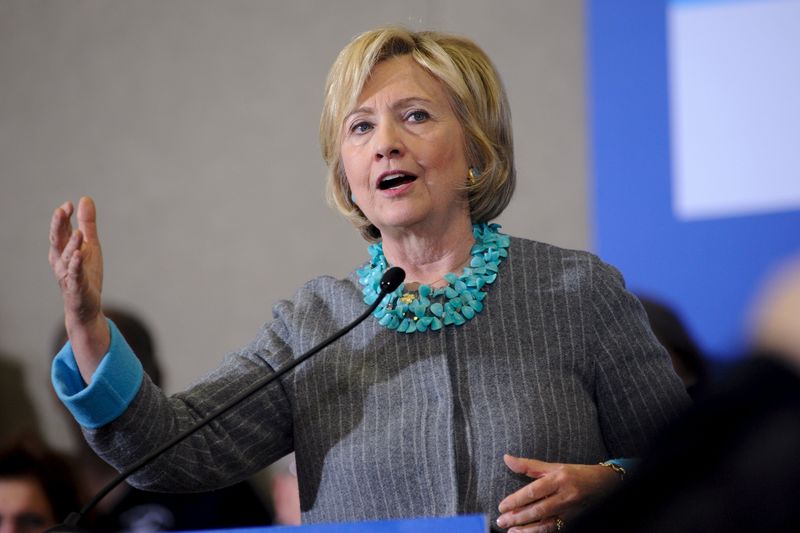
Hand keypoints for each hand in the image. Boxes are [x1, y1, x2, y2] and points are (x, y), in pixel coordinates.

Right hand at [48, 196, 108, 381]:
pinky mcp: (77, 287)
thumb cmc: (86, 273)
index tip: (68, 204)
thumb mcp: (90, 245)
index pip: (61, 231)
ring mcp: (67, 275)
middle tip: (62, 210)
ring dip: (72, 245)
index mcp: (63, 250)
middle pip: (57, 241)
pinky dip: (76, 265)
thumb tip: (85, 198)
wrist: (86, 306)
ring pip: (66, 258)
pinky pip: (75, 275)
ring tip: (79, 232)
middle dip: (59, 226)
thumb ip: (88, 224)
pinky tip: (80, 255)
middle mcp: (61, 261)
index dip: (63, 218)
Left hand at [495, 455, 620, 531]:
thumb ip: (529, 465)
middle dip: (518, 517)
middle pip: (538, 509)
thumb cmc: (575, 473)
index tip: (502, 506)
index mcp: (559, 479)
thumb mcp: (554, 466)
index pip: (534, 491)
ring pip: (546, 523)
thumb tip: (506, 458)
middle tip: (501, 521)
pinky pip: (554, 529)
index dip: (517, 500)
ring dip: (527, 529)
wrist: (603, 484)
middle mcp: (565, 496)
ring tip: (511, 531)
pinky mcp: (573, 521)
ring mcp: (570, 511)